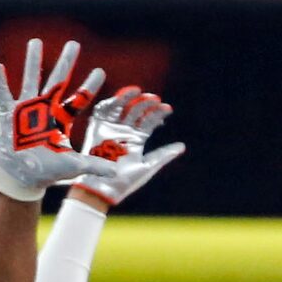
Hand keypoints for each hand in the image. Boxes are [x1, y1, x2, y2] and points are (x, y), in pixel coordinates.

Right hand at [0, 38, 112, 201]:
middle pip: (58, 81)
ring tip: (36, 41)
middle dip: (66, 62)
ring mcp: (26, 110)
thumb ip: (94, 166)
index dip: (89, 86)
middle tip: (74, 44)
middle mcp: (45, 109)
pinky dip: (0, 82)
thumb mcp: (73, 167)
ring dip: (33, 61)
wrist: (21, 176)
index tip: (100, 71)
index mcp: (61, 119)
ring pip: (31, 79)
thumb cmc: (47, 171)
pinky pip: (3, 95)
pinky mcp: (8, 115)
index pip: (79, 99)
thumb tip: (116, 172)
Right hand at [75, 85, 184, 208]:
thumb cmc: (126, 181)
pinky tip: (122, 97)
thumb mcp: (149, 166)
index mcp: (137, 140)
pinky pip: (102, 110)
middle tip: (156, 99)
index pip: (149, 121)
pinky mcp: (97, 128)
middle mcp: (124, 132)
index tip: (168, 109)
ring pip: (121, 107)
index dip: (158, 114)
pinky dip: (110, 102)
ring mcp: (111, 128)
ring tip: (140, 93)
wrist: (103, 188)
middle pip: (136, 111)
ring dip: (130, 98)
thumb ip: (164, 154)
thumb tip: (183, 146)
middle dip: (146, 103)